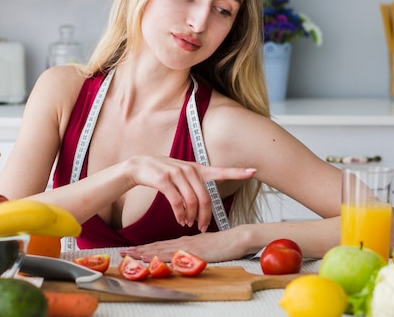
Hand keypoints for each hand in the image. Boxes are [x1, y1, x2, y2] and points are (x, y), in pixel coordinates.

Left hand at [120, 229, 248, 262]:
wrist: (239, 238)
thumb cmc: (227, 244)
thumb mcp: (207, 246)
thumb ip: (197, 249)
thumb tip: (187, 255)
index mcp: (186, 241)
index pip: (162, 245)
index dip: (146, 248)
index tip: (132, 250)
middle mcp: (183, 242)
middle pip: (157, 246)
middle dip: (138, 250)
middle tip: (122, 252)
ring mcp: (186, 247)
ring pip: (160, 249)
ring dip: (143, 252)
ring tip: (128, 255)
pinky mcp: (191, 251)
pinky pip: (170, 254)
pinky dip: (157, 256)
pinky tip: (148, 257)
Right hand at [123, 156, 255, 232]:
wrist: (139, 166)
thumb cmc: (163, 173)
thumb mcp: (182, 174)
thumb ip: (195, 184)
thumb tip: (203, 205)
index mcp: (197, 168)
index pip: (221, 170)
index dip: (238, 172)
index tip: (254, 171)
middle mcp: (190, 169)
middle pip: (205, 197)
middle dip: (206, 215)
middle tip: (203, 227)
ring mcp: (177, 174)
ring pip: (192, 201)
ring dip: (191, 217)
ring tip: (188, 224)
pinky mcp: (164, 181)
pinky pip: (177, 202)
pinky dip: (180, 214)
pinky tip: (180, 219)